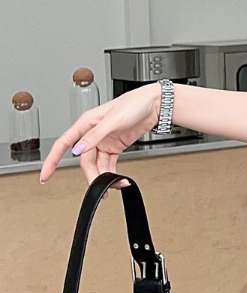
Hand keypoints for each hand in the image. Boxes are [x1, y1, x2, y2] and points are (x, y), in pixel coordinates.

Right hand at [38, 84, 160, 190]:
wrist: (155, 104)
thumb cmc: (135, 103)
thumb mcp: (114, 119)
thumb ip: (95, 135)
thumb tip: (78, 148)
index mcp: (87, 123)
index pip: (64, 143)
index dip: (52, 160)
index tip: (46, 175)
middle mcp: (93, 133)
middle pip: (85, 160)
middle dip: (91, 176)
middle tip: (99, 189)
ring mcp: (104, 141)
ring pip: (97, 165)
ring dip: (103, 177)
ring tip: (113, 187)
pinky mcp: (115, 146)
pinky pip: (108, 164)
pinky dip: (112, 173)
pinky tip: (117, 180)